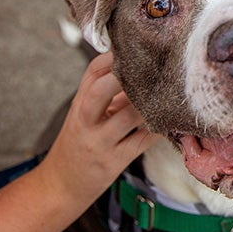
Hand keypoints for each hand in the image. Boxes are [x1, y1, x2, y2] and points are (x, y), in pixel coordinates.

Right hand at [37, 52, 159, 207]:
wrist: (60, 185)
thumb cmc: (81, 142)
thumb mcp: (87, 115)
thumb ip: (110, 94)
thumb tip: (143, 69)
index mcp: (80, 103)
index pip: (93, 71)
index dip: (115, 56)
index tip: (139, 45)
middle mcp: (85, 119)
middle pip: (101, 89)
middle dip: (124, 75)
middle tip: (153, 64)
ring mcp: (98, 141)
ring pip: (128, 116)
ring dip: (150, 104)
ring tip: (170, 92)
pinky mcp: (113, 161)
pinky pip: (142, 141)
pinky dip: (159, 129)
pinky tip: (172, 121)